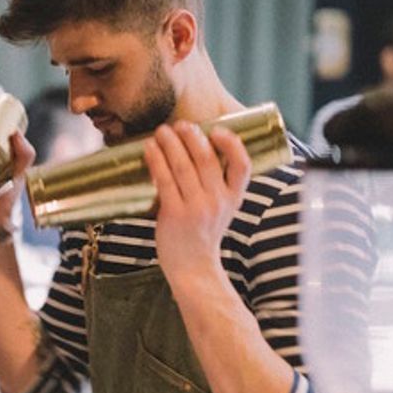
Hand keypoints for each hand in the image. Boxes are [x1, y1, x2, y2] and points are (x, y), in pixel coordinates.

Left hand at [144, 121, 250, 284]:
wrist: (193, 268)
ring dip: (170, 143)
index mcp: (234, 198)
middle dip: (191, 136)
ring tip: (161, 131)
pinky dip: (156, 160)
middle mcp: (218, 201)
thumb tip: (198, 148)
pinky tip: (149, 149)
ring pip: (183, 166)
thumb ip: (217, 184)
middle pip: (207, 159)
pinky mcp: (175, 214)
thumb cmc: (202, 234)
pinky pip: (164, 179)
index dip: (232, 143)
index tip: (218, 130)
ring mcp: (197, 208)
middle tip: (179, 124)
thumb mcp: (221, 209)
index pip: (243, 165)